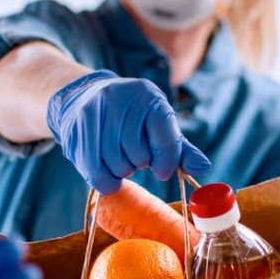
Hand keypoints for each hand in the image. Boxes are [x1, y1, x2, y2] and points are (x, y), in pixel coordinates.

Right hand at [46, 69, 210, 194]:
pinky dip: (107, 181)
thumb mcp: (156, 124)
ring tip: (117, 154)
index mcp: (148, 97)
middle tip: (132, 151)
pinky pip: (98, 176)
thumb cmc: (128, 117)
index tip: (161, 168)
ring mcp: (96, 117)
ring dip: (122, 171)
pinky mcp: (77, 135)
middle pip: (140, 157)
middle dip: (140, 162)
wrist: (81, 97)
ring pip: (120, 168)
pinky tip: (106, 168)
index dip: (166, 162)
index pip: (167, 141)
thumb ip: (180, 148)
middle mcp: (121, 102)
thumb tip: (202, 167)